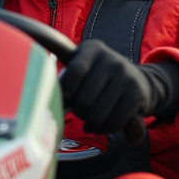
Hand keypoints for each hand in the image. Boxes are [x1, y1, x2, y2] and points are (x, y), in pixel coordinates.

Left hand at [60, 40, 178, 141]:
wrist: (140, 82)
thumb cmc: (99, 79)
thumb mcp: (84, 68)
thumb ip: (65, 76)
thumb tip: (38, 69)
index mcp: (93, 49)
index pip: (75, 72)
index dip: (66, 89)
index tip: (66, 95)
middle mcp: (112, 59)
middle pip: (84, 99)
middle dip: (79, 112)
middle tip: (82, 112)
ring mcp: (126, 76)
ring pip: (98, 114)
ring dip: (91, 124)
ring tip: (91, 122)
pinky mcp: (137, 94)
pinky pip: (115, 121)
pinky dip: (106, 129)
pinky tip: (103, 126)